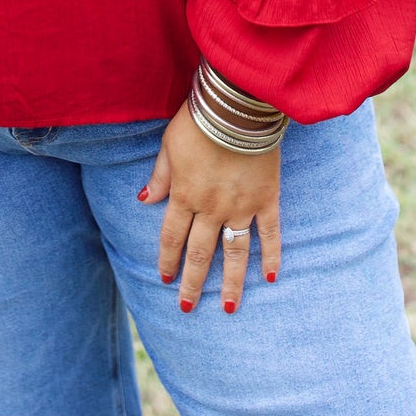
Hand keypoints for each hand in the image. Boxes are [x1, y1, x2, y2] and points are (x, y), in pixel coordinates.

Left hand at [141, 100, 280, 314]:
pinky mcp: (266, 199)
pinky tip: (271, 277)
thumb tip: (144, 199)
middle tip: (188, 307)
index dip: (168, 259)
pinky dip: (271, 255)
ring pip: (235, 253)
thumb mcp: (169, 146)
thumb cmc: (199, 121)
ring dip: (232, 283)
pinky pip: (270, 233)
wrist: (237, 107)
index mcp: (184, 196)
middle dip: (193, 283)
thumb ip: (160, 176)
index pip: (172, 237)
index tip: (165, 278)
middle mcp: (211, 208)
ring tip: (230, 308)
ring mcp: (241, 207)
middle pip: (200, 253)